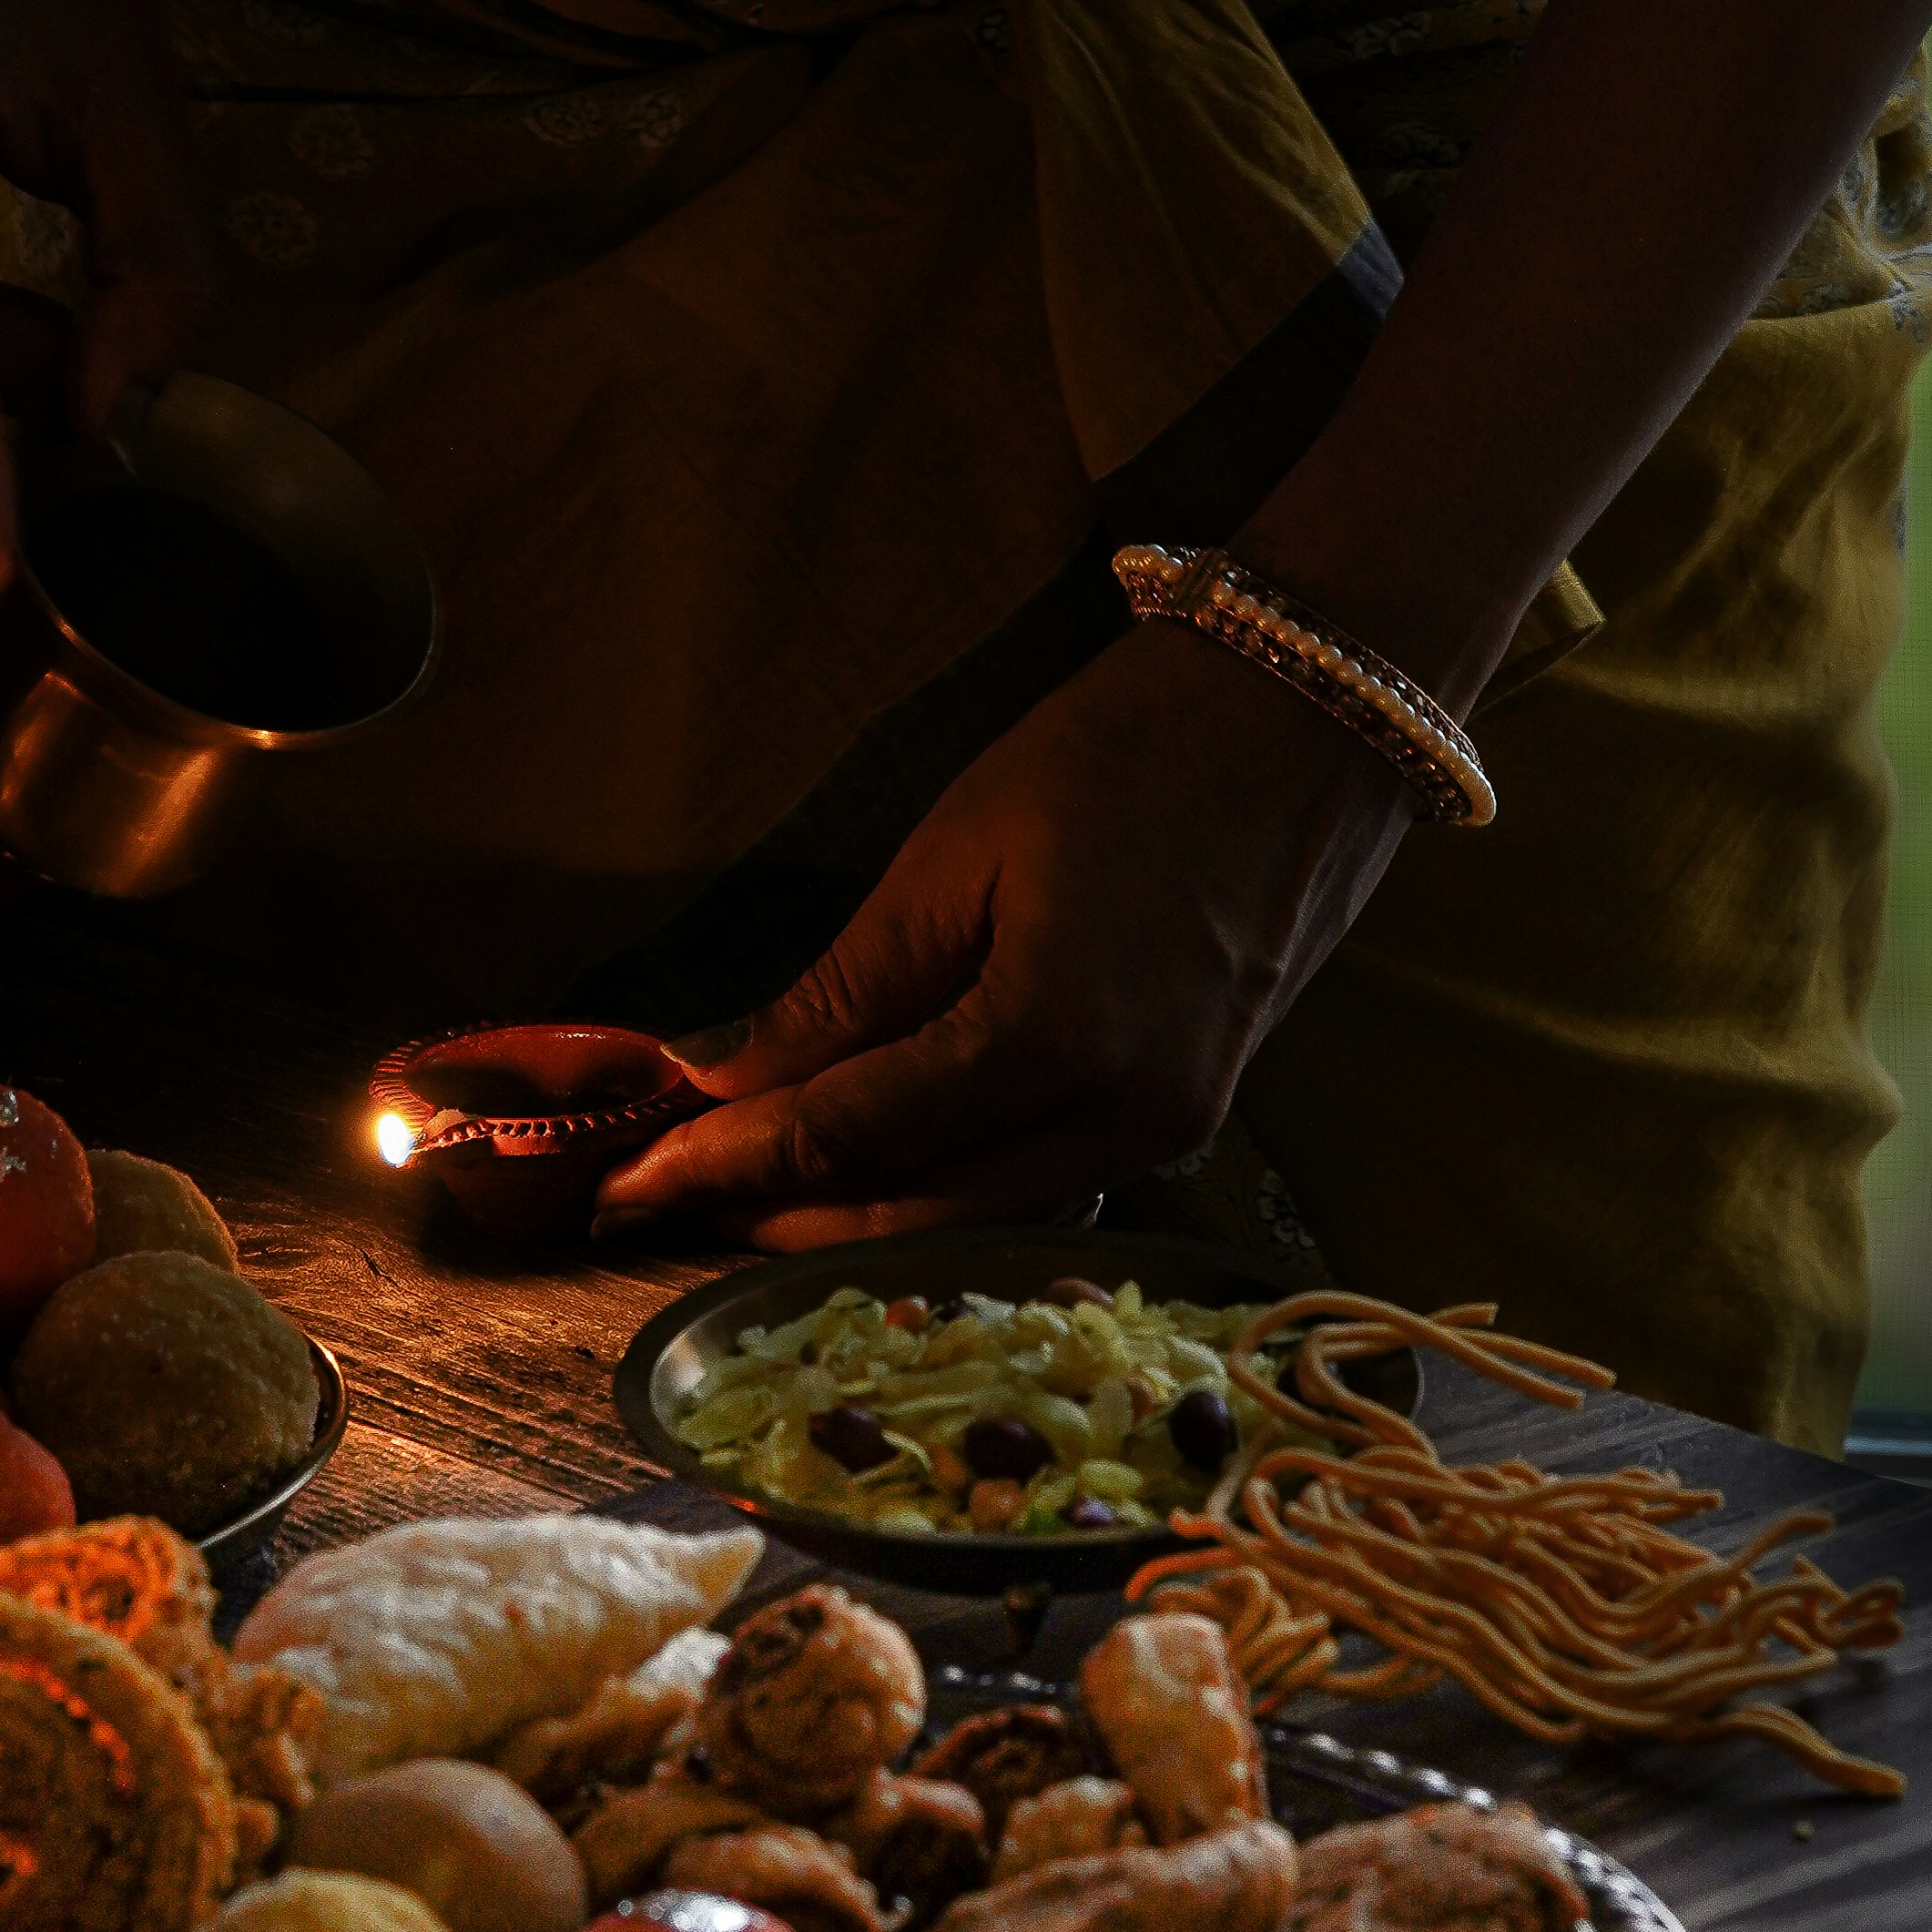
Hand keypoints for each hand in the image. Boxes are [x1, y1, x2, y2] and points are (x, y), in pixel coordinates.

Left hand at [593, 618, 1419, 1248]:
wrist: (1308, 714)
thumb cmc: (1127, 750)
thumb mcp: (958, 856)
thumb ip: (843, 991)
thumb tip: (722, 1076)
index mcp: (1053, 1042)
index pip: (848, 1135)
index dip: (725, 1163)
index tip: (624, 1181)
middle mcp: (1122, 1117)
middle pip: (912, 1212)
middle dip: (778, 1215)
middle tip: (663, 1201)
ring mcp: (1170, 1129)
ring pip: (977, 1216)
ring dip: (858, 1214)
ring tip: (746, 1189)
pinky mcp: (1191, 1113)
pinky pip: (1040, 1181)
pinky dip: (946, 1182)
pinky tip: (872, 1163)